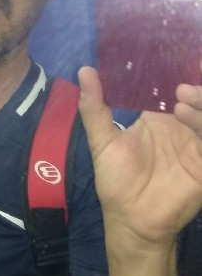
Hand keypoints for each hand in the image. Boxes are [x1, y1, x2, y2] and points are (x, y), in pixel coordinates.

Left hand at [78, 65, 201, 245]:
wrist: (130, 220)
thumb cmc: (116, 181)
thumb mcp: (102, 141)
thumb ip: (94, 107)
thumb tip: (84, 70)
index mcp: (160, 117)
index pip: (174, 87)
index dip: (177, 70)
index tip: (173, 55)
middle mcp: (182, 126)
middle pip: (198, 98)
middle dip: (196, 86)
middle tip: (181, 86)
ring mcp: (197, 144)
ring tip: (182, 99)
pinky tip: (188, 116)